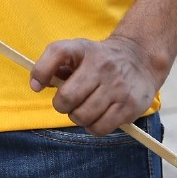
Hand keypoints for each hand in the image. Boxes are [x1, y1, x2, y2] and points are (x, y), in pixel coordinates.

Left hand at [29, 35, 162, 133]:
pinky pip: (100, 128)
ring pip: (83, 116)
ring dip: (78, 118)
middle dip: (62, 106)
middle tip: (68, 103)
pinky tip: (97, 117)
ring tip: (84, 110)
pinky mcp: (129, 106)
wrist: (140, 59)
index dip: (41, 72)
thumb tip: (36, 85)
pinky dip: (93, 127)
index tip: (37, 86)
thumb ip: (54, 65)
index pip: (57, 52)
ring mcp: (117, 86)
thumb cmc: (98, 60)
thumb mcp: (77, 52)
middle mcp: (101, 65)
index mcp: (83, 49)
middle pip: (67, 97)